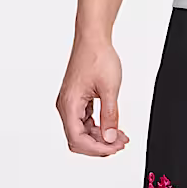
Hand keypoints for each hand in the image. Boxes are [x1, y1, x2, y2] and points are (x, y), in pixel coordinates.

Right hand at [57, 34, 129, 155]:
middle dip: (100, 145)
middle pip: (78, 139)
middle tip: (120, 143)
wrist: (93, 39)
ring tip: (120, 137)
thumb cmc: (98, 57)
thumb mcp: (109, 89)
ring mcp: (71, 103)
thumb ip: (110, 115)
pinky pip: (85, 121)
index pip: (78, 139)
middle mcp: (66, 106)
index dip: (97, 148)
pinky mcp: (77, 100)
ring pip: (82, 132)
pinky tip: (113, 128)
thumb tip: (110, 138)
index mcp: (69, 104)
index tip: (115, 147)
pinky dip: (99, 127)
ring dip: (101, 137)